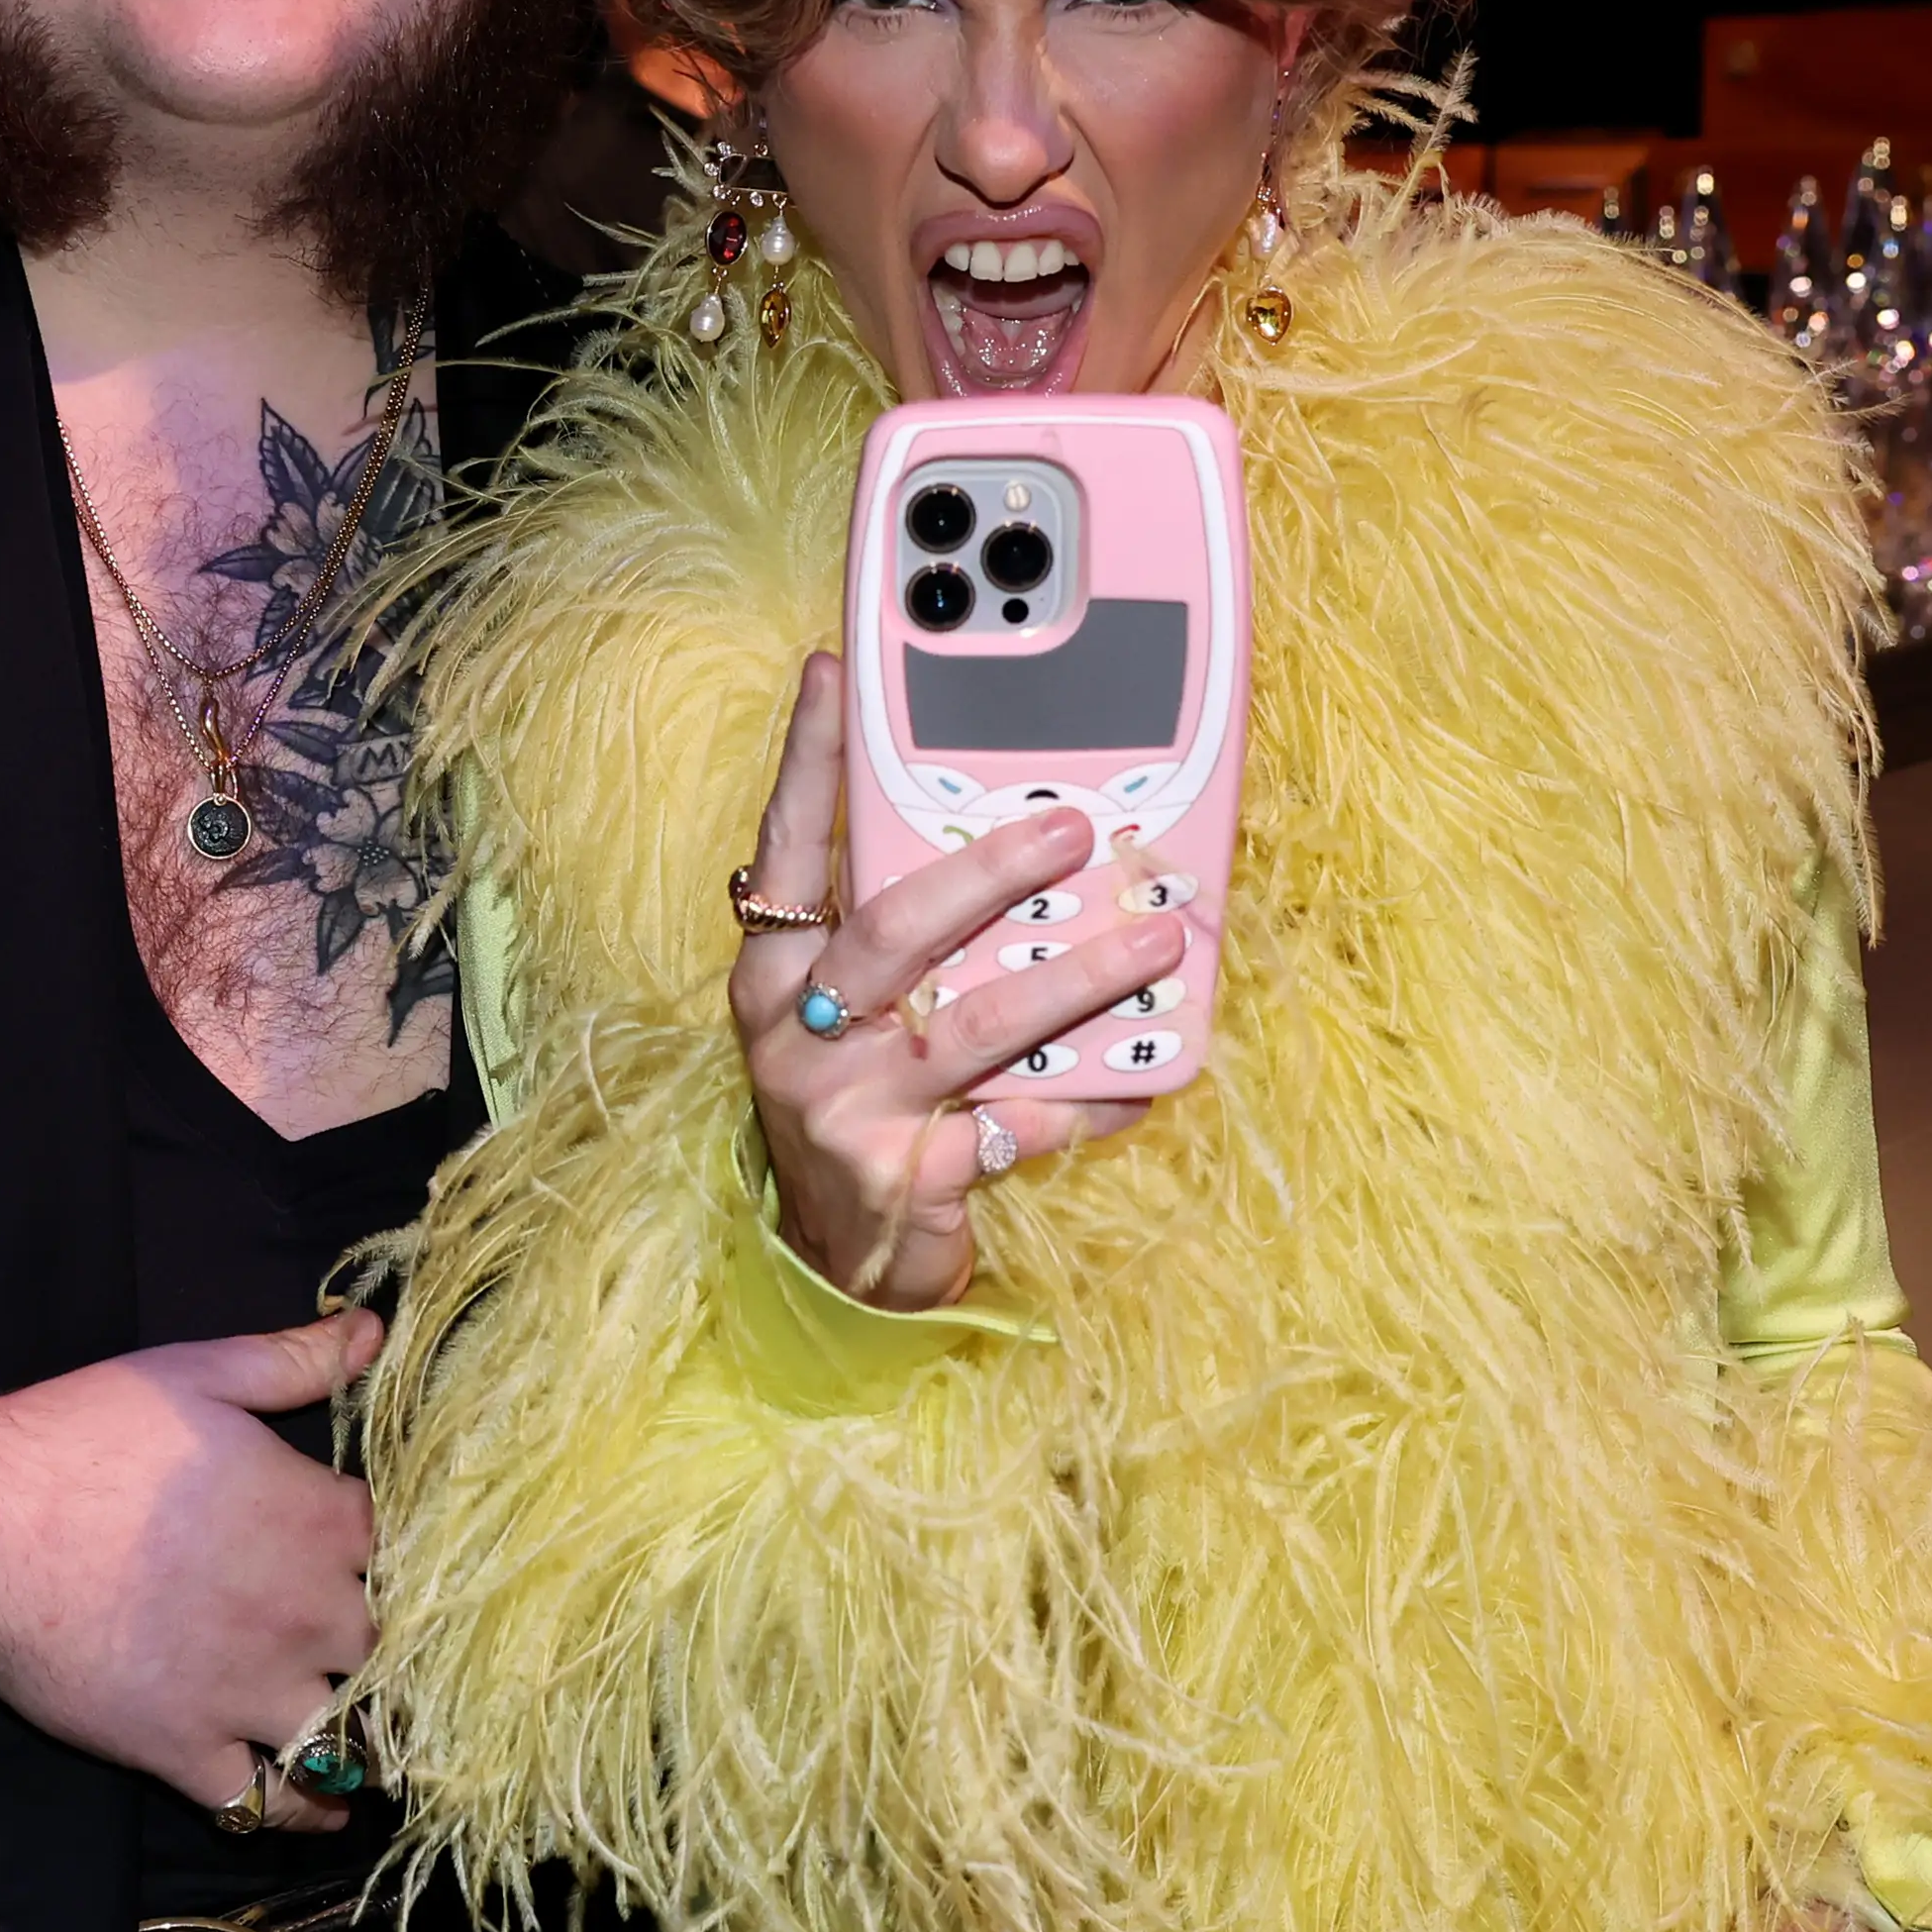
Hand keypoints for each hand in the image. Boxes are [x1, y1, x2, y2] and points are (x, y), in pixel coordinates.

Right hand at [0, 1309, 380, 1829]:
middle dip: (370, 1634)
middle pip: (381, 1640)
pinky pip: (268, 1802)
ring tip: (362, 1728)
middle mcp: (303, 1612)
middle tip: (346, 1632)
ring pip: (343, 1730)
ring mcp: (249, 1691)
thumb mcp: (198, 1375)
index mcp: (316, 1518)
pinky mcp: (188, 1750)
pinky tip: (326, 1809)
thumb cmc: (87, 1438)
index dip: (376, 1546)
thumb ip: (294, 1360)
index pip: (395, 1542)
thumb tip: (374, 1331)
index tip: (359, 1550)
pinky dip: (303, 1809)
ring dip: (354, 1726)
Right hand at [734, 651, 1172, 1313]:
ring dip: (1074, 980)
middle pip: (892, 929)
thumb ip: (895, 936)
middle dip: (986, 869)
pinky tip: (1143, 1083)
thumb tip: (1002, 840)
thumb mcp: (850, 1013)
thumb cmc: (858, 1105)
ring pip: (974, 1026)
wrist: (839, 1259)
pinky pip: (1021, 1127)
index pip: (789, 847)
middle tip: (1072, 826)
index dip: (811, 759)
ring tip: (1152, 941)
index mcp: (778, 974)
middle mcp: (799, 1033)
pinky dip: (1089, 1102)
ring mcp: (848, 1107)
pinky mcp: (907, 1175)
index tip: (833, 671)